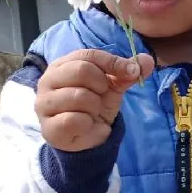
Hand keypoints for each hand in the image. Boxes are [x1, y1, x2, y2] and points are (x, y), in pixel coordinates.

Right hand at [36, 49, 153, 151]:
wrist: (86, 137)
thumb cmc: (94, 105)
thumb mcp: (113, 86)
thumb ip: (128, 72)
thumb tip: (147, 61)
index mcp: (63, 64)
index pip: (89, 55)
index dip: (113, 63)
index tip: (131, 73)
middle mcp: (48, 80)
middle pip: (82, 71)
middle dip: (101, 86)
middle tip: (102, 97)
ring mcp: (44, 103)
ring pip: (80, 96)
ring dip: (95, 108)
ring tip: (92, 113)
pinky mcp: (48, 126)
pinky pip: (75, 119)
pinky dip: (88, 124)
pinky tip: (87, 126)